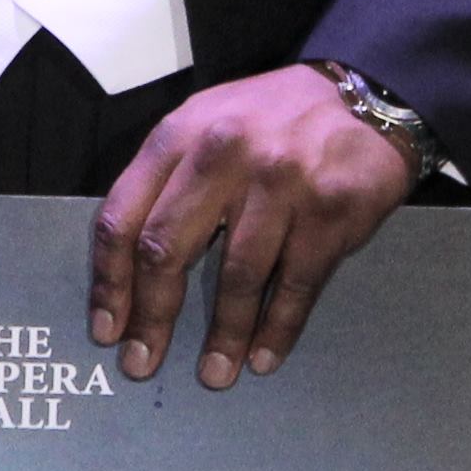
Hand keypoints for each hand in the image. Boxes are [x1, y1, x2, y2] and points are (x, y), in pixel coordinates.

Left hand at [90, 64, 416, 390]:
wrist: (364, 96)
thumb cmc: (272, 120)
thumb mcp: (206, 125)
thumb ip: (168, 180)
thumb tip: (130, 268)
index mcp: (181, 135)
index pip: (124, 216)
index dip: (109, 282)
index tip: (106, 329)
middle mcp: (224, 155)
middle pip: (166, 250)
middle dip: (151, 317)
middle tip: (142, 363)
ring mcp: (280, 183)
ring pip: (236, 277)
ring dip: (223, 336)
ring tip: (214, 373)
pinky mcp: (329, 211)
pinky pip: (295, 285)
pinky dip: (277, 329)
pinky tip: (264, 357)